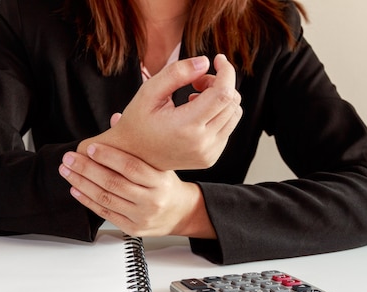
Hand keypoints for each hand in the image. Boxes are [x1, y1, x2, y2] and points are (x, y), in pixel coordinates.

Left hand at [59, 143, 215, 237]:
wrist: (180, 214)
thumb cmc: (166, 185)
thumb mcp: (159, 163)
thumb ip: (136, 144)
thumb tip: (115, 119)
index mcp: (160, 181)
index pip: (131, 167)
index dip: (108, 156)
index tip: (90, 148)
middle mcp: (152, 200)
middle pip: (113, 183)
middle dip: (86, 169)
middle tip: (69, 158)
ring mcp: (141, 216)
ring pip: (105, 198)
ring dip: (82, 184)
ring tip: (67, 171)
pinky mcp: (132, 228)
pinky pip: (105, 213)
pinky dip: (87, 200)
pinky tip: (76, 189)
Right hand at [79, 54, 241, 170]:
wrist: (132, 157)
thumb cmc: (137, 122)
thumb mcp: (149, 92)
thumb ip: (176, 73)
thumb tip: (206, 62)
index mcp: (187, 127)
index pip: (223, 94)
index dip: (226, 71)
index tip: (218, 59)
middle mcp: (202, 143)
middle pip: (232, 102)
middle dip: (220, 83)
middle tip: (196, 81)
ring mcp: (208, 153)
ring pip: (234, 114)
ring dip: (221, 99)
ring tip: (195, 98)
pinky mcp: (211, 158)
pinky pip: (228, 128)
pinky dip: (218, 115)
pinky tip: (196, 115)